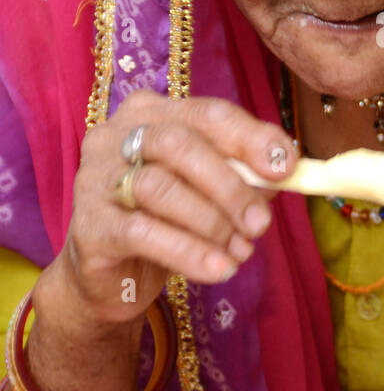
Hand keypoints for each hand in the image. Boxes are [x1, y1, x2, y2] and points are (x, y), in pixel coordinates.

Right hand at [44, 91, 293, 331]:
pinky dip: (188, 252)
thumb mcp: (210, 191)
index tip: (286, 168)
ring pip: (159, 187)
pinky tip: (218, 269)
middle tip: (260, 224)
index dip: (251, 138)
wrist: (115, 277)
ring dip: (211, 223)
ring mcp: (96, 178)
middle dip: (229, 185)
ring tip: (241, 251)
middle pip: (179, 144)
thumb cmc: (168, 221)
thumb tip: (286, 168)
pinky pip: (142, 232)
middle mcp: (116, 135)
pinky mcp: (89, 225)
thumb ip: (245, 174)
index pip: (208, 113)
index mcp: (151, 113)